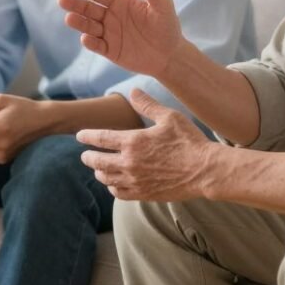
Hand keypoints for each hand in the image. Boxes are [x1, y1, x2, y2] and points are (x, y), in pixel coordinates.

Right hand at [58, 0, 193, 79]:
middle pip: (88, 9)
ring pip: (89, 26)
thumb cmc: (167, 26)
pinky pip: (97, 46)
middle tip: (62, 0)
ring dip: (79, 22)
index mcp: (120, 2)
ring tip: (69, 18)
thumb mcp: (161, 5)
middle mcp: (110, 16)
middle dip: (75, 4)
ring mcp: (108, 34)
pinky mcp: (110, 50)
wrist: (170, 55)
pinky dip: (90, 42)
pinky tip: (86, 38)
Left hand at [76, 89, 216, 201]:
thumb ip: (148, 105)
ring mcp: (136, 181)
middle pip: (98, 161)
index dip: (87, 136)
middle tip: (85, 155)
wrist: (205, 170)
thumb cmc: (189, 141)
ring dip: (100, 172)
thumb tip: (133, 90)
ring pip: (107, 179)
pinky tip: (114, 184)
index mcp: (133, 141)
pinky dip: (112, 188)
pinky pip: (120, 193)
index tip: (79, 136)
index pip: (100, 138)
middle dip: (88, 157)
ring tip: (98, 169)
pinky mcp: (144, 194)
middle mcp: (129, 163)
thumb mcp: (169, 116)